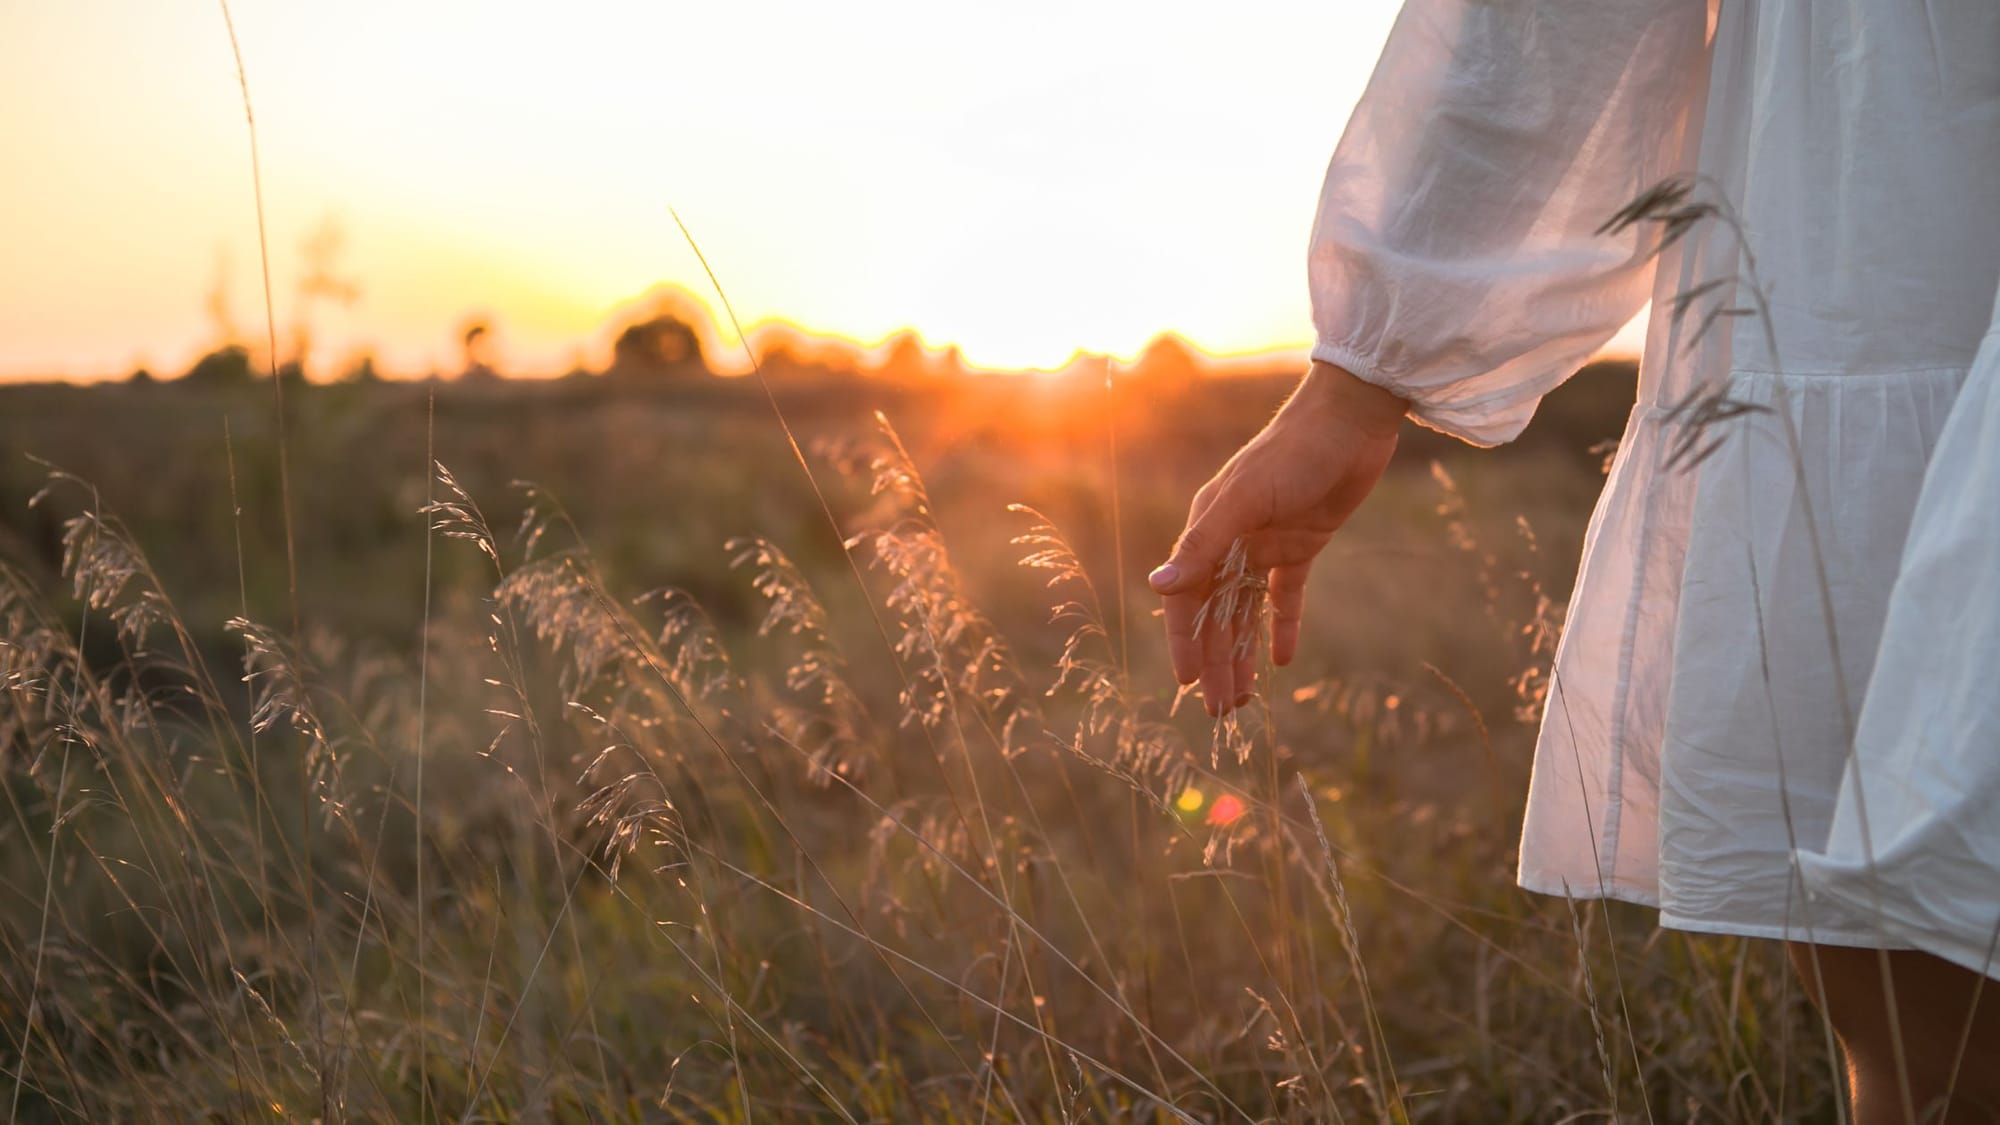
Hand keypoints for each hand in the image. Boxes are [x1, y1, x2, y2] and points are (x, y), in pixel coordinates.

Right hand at [1149, 361, 1406, 714]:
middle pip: (1218, 613)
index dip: (1185, 641)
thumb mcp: (1243, 500)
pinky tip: (1283, 661)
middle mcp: (1232, 540)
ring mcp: (1267, 544)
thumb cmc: (1291, 453)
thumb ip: (1201, 546)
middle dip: (1216, 661)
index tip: (1188, 683)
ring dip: (1244, 653)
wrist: (1350, 421)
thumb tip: (1156, 588)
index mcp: (1208, 528)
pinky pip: (1287, 594)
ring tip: (1244, 698)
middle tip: (1220, 711)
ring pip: (1248, 611)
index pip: (1188, 597)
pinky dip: (1284, 626)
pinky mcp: (1304, 544)